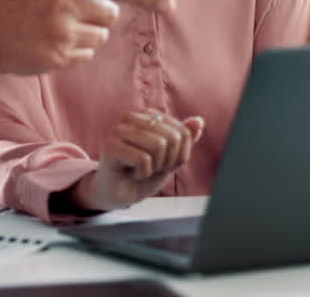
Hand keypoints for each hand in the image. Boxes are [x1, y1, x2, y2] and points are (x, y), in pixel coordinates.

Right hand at [0, 0, 174, 75]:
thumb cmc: (6, 1)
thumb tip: (111, 4)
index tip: (170, 5)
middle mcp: (65, 3)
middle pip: (109, 16)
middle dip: (98, 17)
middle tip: (70, 15)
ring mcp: (61, 33)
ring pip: (99, 39)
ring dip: (86, 36)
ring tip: (55, 30)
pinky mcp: (57, 58)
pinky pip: (85, 57)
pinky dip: (74, 53)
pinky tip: (48, 45)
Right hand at [72, 113, 204, 211]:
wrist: (119, 193)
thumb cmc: (143, 172)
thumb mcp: (171, 156)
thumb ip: (184, 138)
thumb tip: (198, 121)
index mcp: (148, 115)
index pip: (183, 132)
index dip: (180, 155)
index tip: (163, 162)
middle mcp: (132, 117)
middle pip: (172, 137)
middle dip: (167, 161)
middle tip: (151, 167)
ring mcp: (119, 130)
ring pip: (158, 145)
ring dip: (155, 166)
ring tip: (141, 169)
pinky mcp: (110, 146)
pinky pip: (143, 159)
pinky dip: (142, 173)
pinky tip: (131, 173)